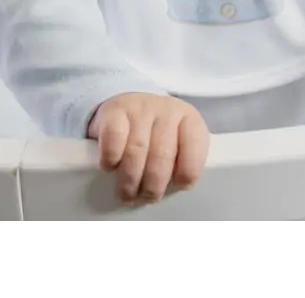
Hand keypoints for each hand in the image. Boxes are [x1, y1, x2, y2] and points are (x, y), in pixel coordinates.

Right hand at [87, 93, 209, 204]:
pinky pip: (113, 137)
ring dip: (129, 180)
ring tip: (126, 193)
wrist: (129, 108)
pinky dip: (110, 159)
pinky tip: (111, 166)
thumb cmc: (157, 136)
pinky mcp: (114, 109)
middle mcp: (167, 109)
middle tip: (145, 197)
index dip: (184, 176)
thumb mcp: (178, 147)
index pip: (194, 150)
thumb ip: (183, 165)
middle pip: (162, 156)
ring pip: (136, 151)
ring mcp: (140, 107)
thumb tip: (175, 193)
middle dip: (152, 186)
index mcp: (190, 120)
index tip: (175, 186)